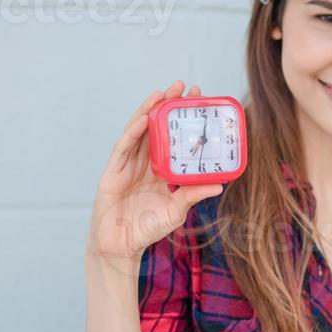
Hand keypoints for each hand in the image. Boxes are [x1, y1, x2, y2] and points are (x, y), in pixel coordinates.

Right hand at [86, 80, 224, 265]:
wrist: (121, 247)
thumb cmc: (147, 229)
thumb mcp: (176, 211)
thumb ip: (192, 195)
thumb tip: (220, 184)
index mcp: (161, 170)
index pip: (173, 138)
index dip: (182, 119)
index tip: (199, 100)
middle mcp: (144, 163)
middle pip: (156, 127)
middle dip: (167, 105)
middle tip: (183, 85)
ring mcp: (127, 165)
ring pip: (138, 131)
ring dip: (149, 110)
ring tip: (163, 93)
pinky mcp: (112, 172)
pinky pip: (123, 148)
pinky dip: (133, 131)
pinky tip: (144, 118)